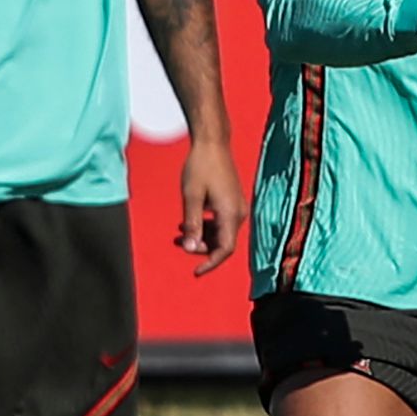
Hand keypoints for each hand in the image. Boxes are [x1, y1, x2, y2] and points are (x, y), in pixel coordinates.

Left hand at [175, 136, 243, 275]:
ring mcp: (236, 207)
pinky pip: (221, 223)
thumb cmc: (201, 167)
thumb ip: (192, 224)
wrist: (212, 143)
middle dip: (201, 247)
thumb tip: (190, 249)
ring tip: (179, 233)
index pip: (224, 249)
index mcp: (230, 214)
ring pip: (220, 234)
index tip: (195, 272)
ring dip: (201, 237)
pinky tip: (188, 222)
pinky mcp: (232, 202)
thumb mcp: (191, 197)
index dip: (210, 263)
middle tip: (179, 241)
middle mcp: (238, 213)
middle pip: (222, 243)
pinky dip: (205, 226)